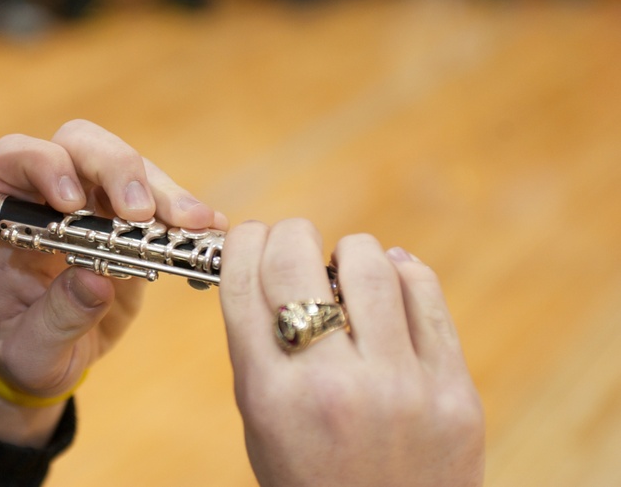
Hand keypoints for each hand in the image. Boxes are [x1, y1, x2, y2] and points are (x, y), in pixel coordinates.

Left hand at [0, 120, 224, 443]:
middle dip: (115, 168)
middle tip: (142, 212)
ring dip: (162, 191)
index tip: (72, 203)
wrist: (53, 358)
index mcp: (10, 213)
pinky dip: (186, 212)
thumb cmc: (25, 349)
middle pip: (81, 145)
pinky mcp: (132, 221)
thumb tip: (95, 282)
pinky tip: (210, 229)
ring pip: (129, 166)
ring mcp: (95, 202)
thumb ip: (56, 316)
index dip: (44, 165)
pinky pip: (161, 199)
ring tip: (193, 224)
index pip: (16, 158)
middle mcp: (51, 194)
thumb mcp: (31, 347)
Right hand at [219, 220, 484, 486]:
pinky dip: (401, 277)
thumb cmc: (312, 479)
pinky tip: (390, 290)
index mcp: (271, 395)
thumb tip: (267, 258)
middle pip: (296, 255)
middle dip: (291, 236)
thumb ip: (259, 345)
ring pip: (369, 262)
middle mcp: (332, 385)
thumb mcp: (261, 422)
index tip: (252, 238)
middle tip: (297, 247)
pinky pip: (424, 292)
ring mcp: (400, 387)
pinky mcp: (455, 392)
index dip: (244, 240)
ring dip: (350, 256)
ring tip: (347, 275)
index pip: (245, 277)